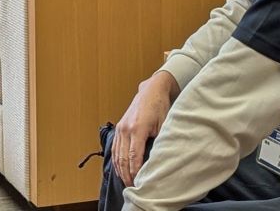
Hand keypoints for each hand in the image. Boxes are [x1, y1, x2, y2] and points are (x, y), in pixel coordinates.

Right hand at [113, 70, 177, 185]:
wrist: (150, 91)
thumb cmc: (159, 106)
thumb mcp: (164, 124)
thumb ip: (160, 140)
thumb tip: (159, 159)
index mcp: (137, 128)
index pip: (134, 155)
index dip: (135, 171)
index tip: (138, 183)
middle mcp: (126, 129)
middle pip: (123, 157)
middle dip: (127, 174)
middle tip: (132, 188)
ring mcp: (121, 128)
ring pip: (117, 154)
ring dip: (120, 170)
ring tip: (126, 182)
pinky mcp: (119, 127)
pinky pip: (115, 148)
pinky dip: (116, 160)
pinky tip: (119, 169)